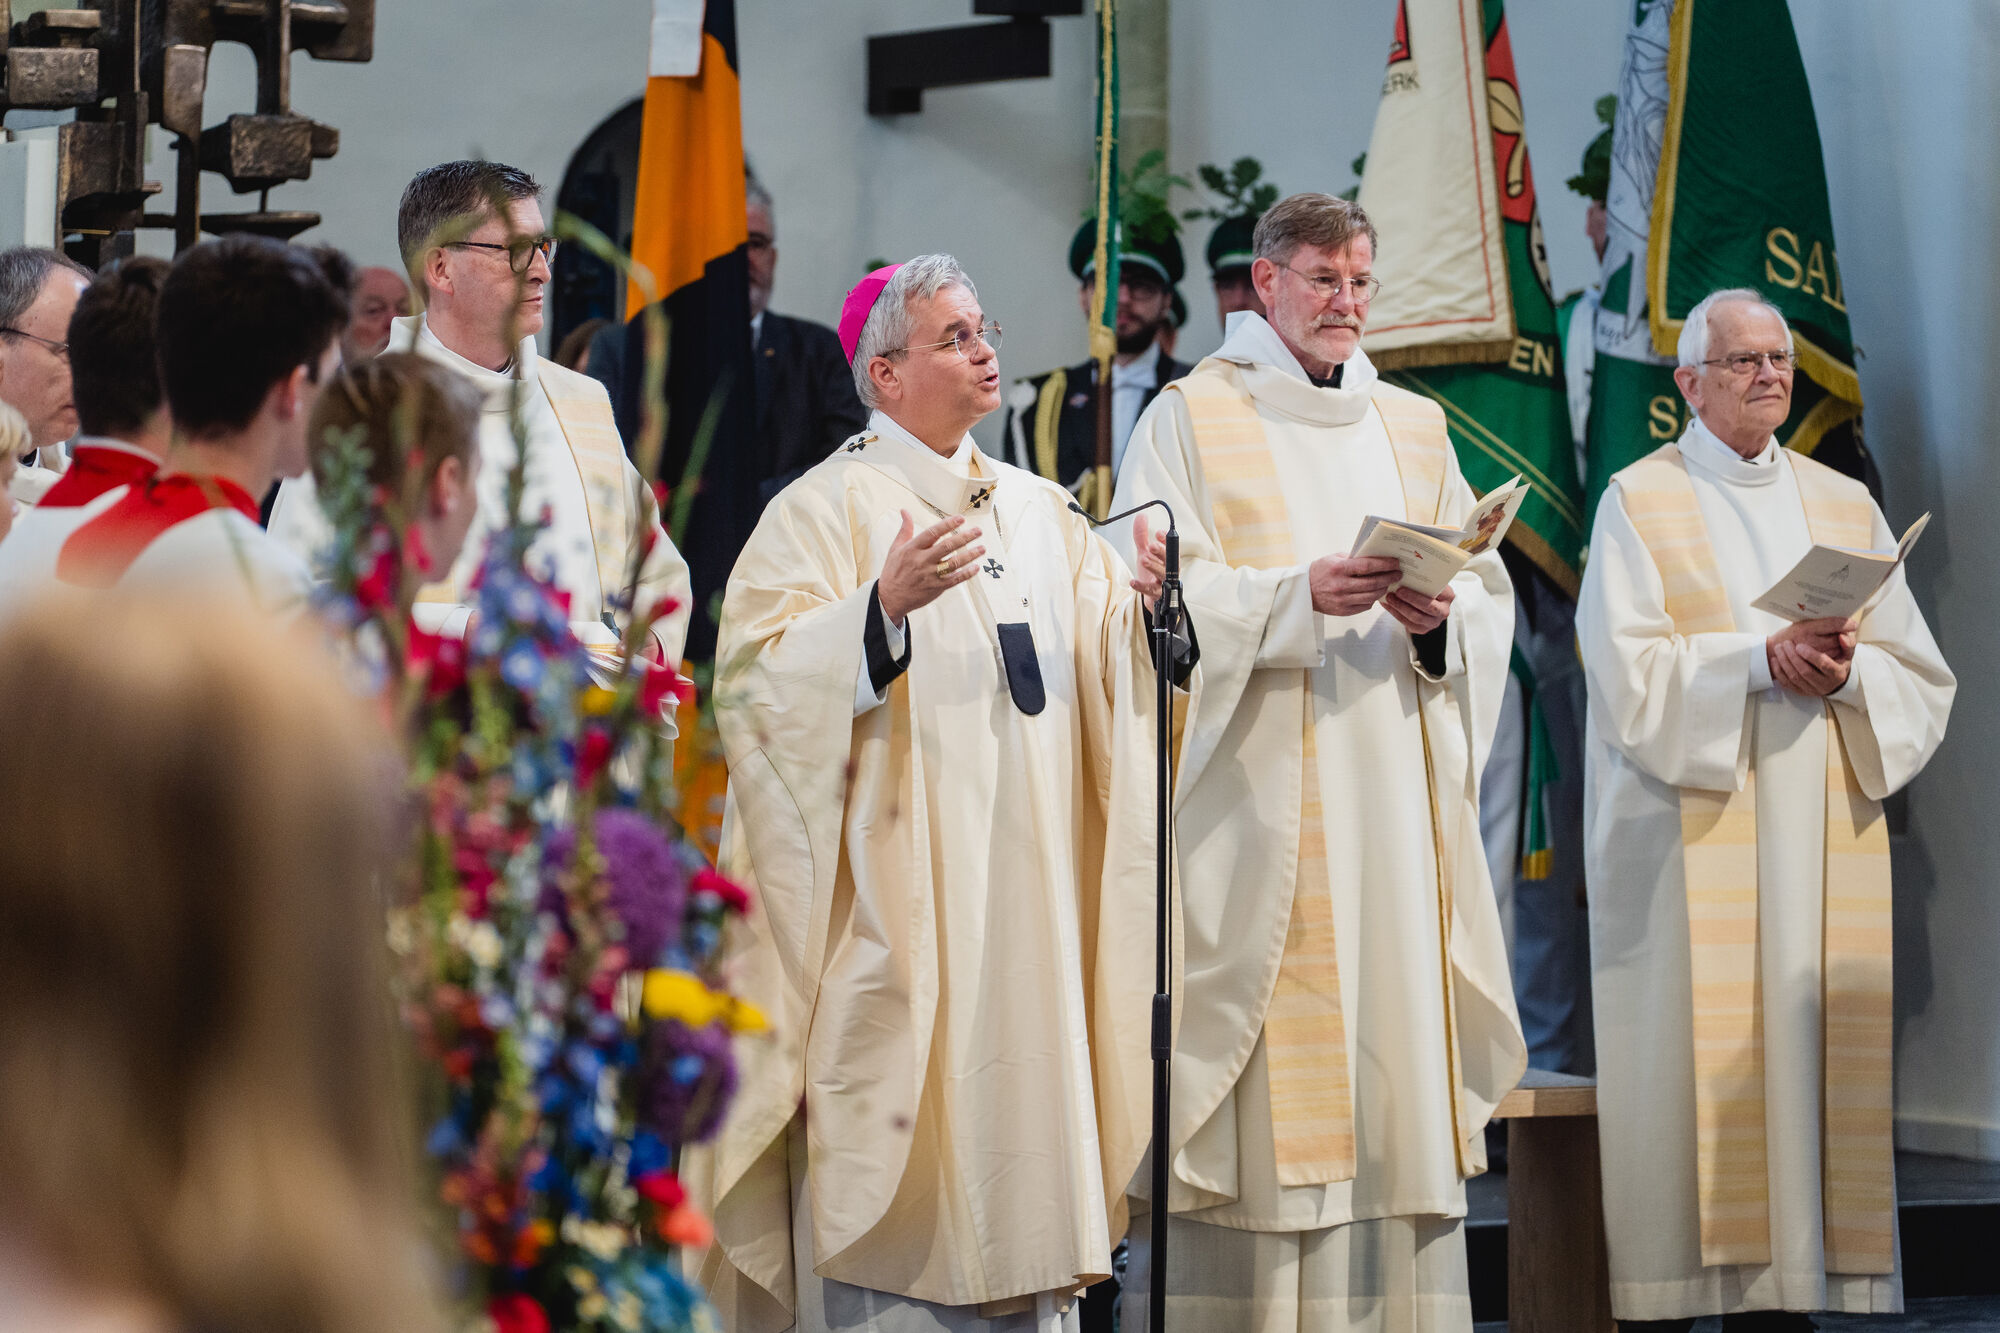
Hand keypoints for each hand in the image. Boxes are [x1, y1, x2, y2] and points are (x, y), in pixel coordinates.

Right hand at [877, 510, 983, 624]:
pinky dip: (966, 574)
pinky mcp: (936, 587)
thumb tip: (904, 511)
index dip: (947, 525)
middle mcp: (922, 561)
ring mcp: (930, 575)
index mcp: (912, 549)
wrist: (890, 598)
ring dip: (970, 555)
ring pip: (954, 563)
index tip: (961, 519)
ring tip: (982, 548)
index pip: (932, 533)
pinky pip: (955, 580)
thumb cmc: (894, 571)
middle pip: (947, 547)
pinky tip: (976, 567)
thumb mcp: (896, 548)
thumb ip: (905, 529)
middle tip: (978, 531)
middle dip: (964, 538)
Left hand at [1129, 514, 1167, 612]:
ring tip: (1143, 559)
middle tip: (1152, 546)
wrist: (1153, 598)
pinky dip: (1142, 586)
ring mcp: (1165, 584)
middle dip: (1162, 552)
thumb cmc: (1152, 573)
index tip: (1158, 533)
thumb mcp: (1145, 553)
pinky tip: (1132, 582)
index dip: (1166, 541)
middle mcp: (1170, 571)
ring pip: (1163, 575)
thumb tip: (1141, 515)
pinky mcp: (1157, 596)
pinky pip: (1151, 591)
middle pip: (1170, 561)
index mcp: (1169, 559)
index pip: (1171, 548)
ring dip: (1154, 567)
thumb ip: (1142, 537)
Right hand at [1309, 553, 1402, 616]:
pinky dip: (1372, 599)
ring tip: (1389, 583)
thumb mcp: (1335, 559)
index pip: (1367, 566)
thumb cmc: (1321, 571)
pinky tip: (1375, 593)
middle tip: (1398, 574)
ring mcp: (1342, 600)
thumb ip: (1354, 558)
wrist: (1304, 591)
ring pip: (1371, 596)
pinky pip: (1365, 605)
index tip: (1395, 562)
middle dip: (1389, 578)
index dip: (1384, 564)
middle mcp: (1341, 586)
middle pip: (1373, 583)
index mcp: (1339, 569)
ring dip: (1383, 589)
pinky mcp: (1343, 611)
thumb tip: (1376, 557)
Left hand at [1381, 582, 1454, 634]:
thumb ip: (1425, 577)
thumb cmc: (1429, 588)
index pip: (1436, 594)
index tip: (1403, 586)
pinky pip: (1407, 623)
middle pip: (1427, 607)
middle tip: (1396, 592)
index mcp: (1448, 597)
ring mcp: (1433, 623)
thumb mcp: (1431, 581)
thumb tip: (1406, 565)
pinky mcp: (1421, 629)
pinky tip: (1387, 604)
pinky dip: (1395, 613)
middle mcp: (1443, 612)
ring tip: (1388, 598)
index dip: (1418, 594)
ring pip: (1415, 617)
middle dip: (1409, 600)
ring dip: (1399, 607)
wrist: (1429, 602)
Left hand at [1766, 616, 1855, 696]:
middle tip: (1786, 643)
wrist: (1832, 677)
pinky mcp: (1801, 692)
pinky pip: (1787, 683)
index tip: (1800, 645)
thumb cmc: (1839, 660)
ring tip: (1779, 648)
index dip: (1811, 655)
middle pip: (1806, 672)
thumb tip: (1842, 635)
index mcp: (1838, 674)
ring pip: (1795, 678)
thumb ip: (1847, 642)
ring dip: (1784, 662)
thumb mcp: (1847, 652)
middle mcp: (1825, 685)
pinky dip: (1779, 672)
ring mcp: (1812, 690)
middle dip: (1793, 657)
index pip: (1824, 665)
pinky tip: (1775, 660)